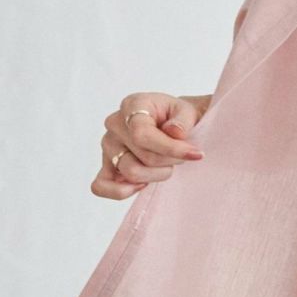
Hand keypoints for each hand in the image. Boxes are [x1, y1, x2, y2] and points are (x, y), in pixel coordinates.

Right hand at [91, 92, 210, 199]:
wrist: (171, 123)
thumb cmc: (177, 117)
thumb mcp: (187, 111)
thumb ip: (183, 120)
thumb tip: (173, 132)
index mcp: (132, 105)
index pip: (142, 134)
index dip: (170, 148)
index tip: (196, 154)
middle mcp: (115, 124)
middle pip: (143, 157)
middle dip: (170, 161)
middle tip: (183, 157)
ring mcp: (108, 146)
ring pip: (131, 173)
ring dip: (156, 175)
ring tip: (167, 165)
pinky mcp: (106, 165)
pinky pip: (100, 186)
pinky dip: (121, 191)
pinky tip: (143, 185)